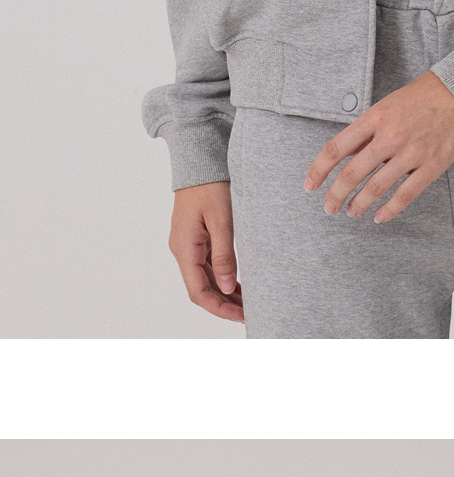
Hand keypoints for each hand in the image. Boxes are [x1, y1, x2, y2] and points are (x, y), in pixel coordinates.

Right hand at [168, 181, 243, 320]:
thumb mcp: (222, 221)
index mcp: (184, 248)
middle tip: (249, 314)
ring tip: (247, 302)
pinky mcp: (195, 237)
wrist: (200, 161)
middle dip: (223, 304)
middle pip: (200, 288)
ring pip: (204, 278)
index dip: (219, 308)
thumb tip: (225, 289)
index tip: (241, 316)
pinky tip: (237, 283)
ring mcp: (187, 244)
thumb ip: (224, 256)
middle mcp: (181, 249)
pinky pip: (206, 265)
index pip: (198, 291)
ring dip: (223, 292)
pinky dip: (221, 277)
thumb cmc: (210, 186)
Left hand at [304, 70, 453, 225]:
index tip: (310, 185)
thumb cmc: (425, 95)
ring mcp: (412, 152)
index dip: (319, 169)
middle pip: (353, 173)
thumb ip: (369, 131)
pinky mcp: (433, 166)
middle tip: (329, 207)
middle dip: (336, 194)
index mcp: (375, 117)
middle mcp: (390, 136)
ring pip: (376, 188)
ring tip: (352, 212)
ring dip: (359, 204)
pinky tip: (379, 216)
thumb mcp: (388, 104)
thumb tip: (349, 156)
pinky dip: (390, 209)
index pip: (337, 148)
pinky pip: (406, 195)